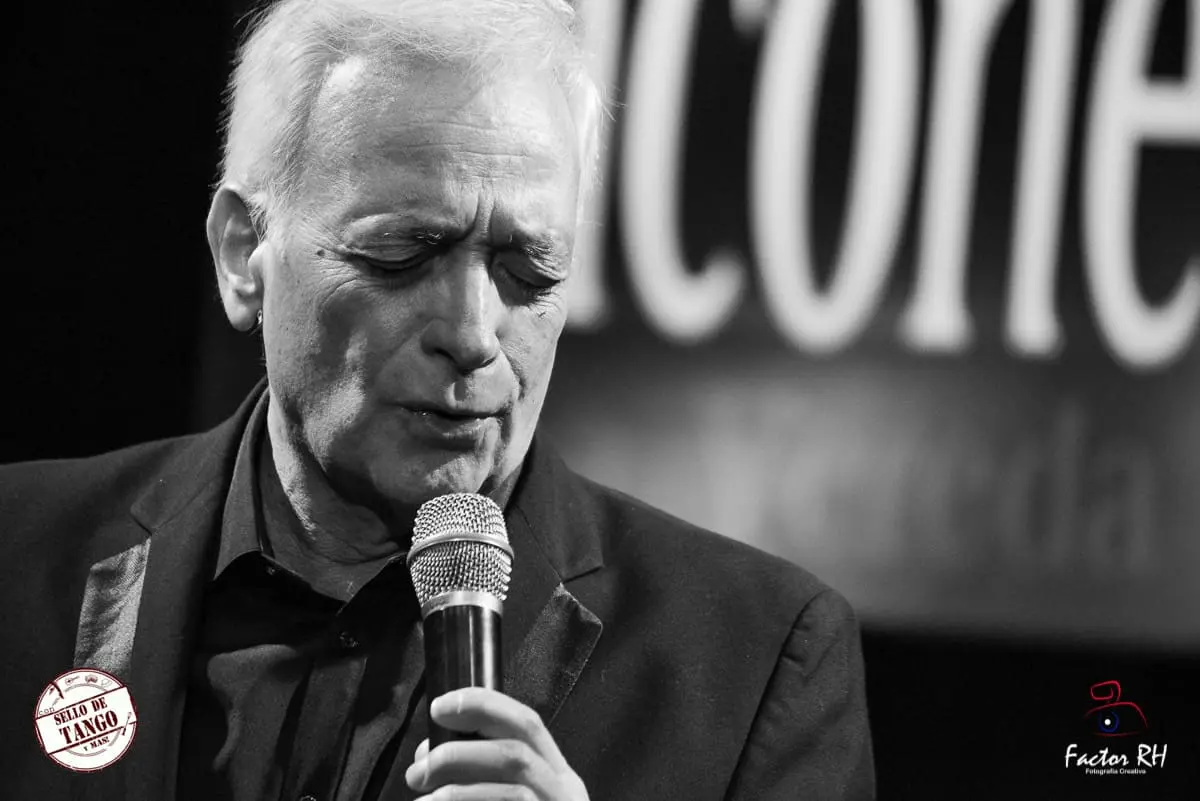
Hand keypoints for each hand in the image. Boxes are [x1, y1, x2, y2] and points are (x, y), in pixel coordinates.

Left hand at [405, 687, 588, 800]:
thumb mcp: (514, 798)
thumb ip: (482, 777)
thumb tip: (429, 757)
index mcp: (557, 776)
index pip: (526, 723)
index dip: (482, 705)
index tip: (440, 707)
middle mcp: (563, 794)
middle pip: (515, 753)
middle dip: (459, 752)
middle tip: (420, 769)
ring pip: (511, 788)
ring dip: (457, 790)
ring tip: (422, 800)